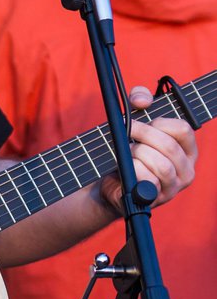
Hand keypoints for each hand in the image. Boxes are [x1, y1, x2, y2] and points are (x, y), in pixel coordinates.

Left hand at [100, 85, 197, 213]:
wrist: (111, 184)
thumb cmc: (129, 153)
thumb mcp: (136, 121)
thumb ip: (140, 99)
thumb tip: (141, 100)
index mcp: (187, 150)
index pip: (183, 129)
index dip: (159, 122)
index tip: (139, 122)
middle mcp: (186, 170)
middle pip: (169, 146)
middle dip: (143, 136)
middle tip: (127, 134)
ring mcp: (173, 188)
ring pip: (161, 165)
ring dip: (137, 154)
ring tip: (127, 153)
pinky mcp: (156, 200)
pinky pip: (147, 181)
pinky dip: (133, 171)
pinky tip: (126, 169)